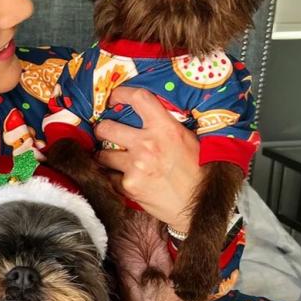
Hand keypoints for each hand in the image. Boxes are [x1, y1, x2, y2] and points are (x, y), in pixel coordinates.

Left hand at [94, 87, 203, 232]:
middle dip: (103, 129)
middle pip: (106, 128)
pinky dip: (113, 177)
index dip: (121, 94)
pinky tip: (124, 178)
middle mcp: (147, 145)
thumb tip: (149, 116)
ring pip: (102, 154)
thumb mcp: (189, 140)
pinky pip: (109, 177)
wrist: (197, 206)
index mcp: (165, 129)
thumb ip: (167, 126)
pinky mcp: (128, 186)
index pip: (138, 99)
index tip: (114, 98)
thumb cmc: (197, 173)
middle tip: (106, 132)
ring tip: (114, 158)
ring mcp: (135, 166)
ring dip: (105, 156)